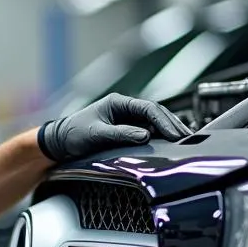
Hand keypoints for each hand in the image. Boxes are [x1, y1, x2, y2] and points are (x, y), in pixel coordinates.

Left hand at [38, 93, 191, 163]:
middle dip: (172, 125)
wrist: (59, 142)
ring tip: (184, 141)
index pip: (148, 108)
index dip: (164, 121)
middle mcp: (125, 108)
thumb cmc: (73, 134)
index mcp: (118, 102)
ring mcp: (126, 119)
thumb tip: (145, 135)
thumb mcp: (96, 134)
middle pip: (156, 113)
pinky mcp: (126, 130)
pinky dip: (160, 136)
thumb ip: (121, 134)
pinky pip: (148, 130)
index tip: (175, 134)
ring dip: (169, 130)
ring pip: (154, 122)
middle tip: (188, 138)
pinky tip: (170, 144)